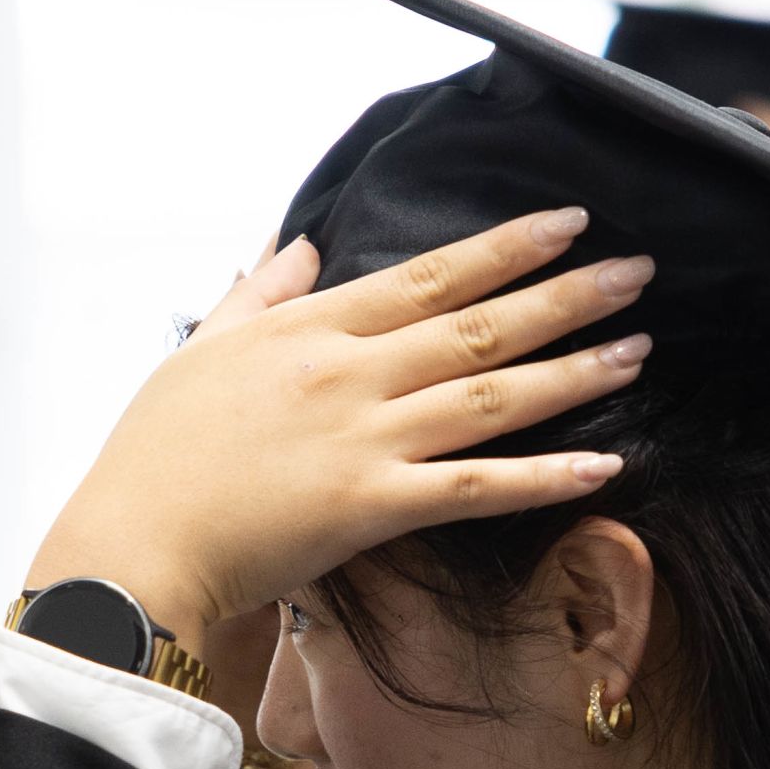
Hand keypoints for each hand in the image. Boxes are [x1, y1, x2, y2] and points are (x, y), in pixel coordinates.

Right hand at [24, 212, 652, 641]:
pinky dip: (543, 476)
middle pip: (478, 324)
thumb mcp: (200, 351)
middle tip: (637, 270)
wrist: (132, 545)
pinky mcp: (371, 507)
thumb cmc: (155, 456)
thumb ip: (257, 294)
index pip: (428, 274)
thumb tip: (296, 244)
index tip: (567, 223)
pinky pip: (475, 488)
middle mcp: (348, 373)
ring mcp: (364, 438)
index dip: (505, 247)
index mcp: (309, 328)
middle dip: (565, 294)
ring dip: (572, 372)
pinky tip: (604, 465)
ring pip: (491, 395)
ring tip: (637, 350)